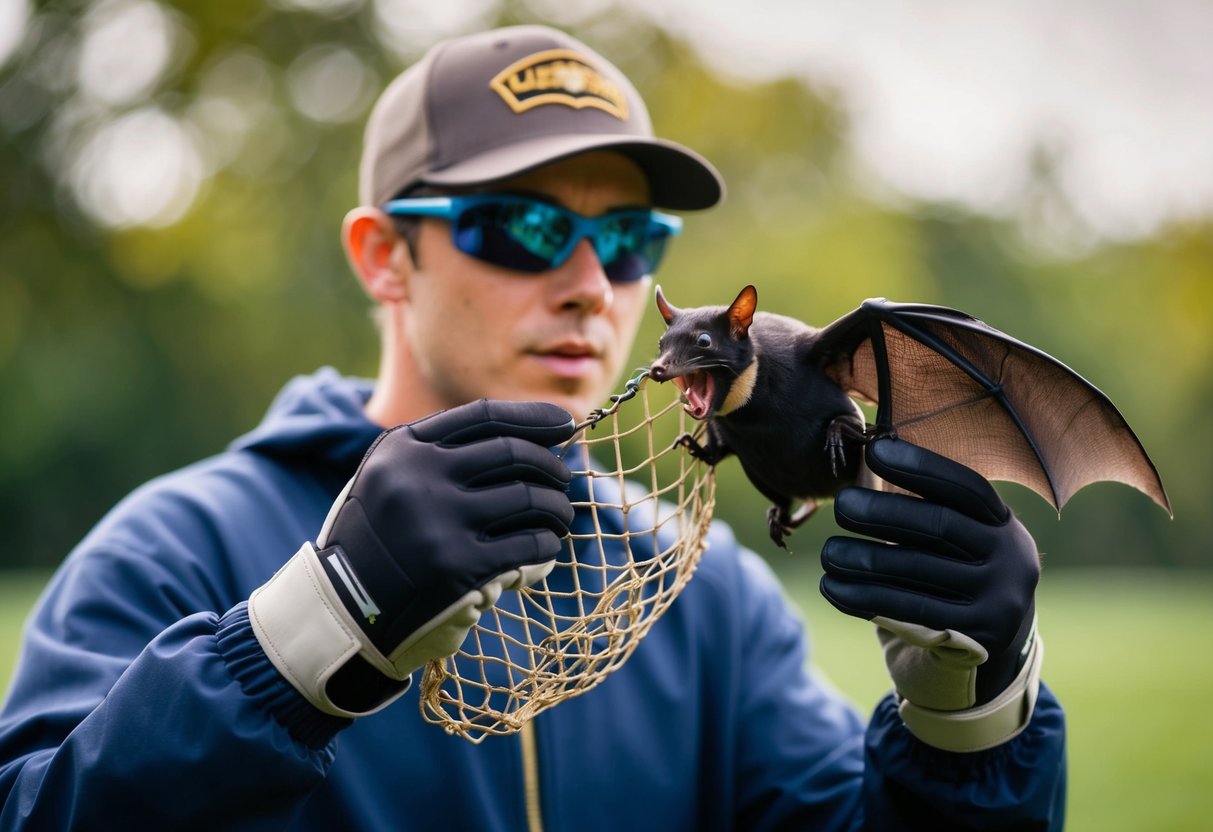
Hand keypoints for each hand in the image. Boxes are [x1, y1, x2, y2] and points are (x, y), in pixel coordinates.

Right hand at [249, 399, 575, 716]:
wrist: (342, 612)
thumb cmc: (382, 540)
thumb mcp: (392, 480)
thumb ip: (444, 454)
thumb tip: (535, 437)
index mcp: (401, 448)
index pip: (484, 416)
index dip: (532, 418)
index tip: (565, 424)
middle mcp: (417, 477)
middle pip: (514, 454)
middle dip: (551, 466)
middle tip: (562, 480)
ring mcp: (437, 522)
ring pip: (530, 498)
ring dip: (557, 507)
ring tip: (559, 515)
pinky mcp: (457, 569)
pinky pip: (529, 545)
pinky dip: (547, 544)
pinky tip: (545, 549)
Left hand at [819, 437, 1042, 750]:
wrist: (996, 641)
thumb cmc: (957, 568)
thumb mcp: (960, 534)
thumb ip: (925, 503)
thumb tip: (869, 451)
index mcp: (1003, 522)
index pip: (965, 487)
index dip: (921, 467)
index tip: (874, 451)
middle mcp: (1010, 558)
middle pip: (940, 526)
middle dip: (884, 513)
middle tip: (840, 503)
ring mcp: (996, 600)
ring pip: (918, 573)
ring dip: (863, 560)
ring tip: (828, 553)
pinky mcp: (974, 638)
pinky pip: (908, 613)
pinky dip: (863, 598)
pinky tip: (832, 586)